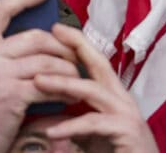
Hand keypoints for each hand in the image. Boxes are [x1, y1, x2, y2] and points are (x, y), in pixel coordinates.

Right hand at [0, 0, 78, 152]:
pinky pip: (49, 84)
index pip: (2, 9)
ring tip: (76, 75)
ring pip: (46, 59)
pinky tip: (70, 94)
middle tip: (72, 52)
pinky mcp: (13, 95)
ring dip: (68, 67)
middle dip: (61, 44)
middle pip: (35, 35)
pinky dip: (65, 88)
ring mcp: (0, 73)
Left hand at [31, 24, 156, 151]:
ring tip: (37, 81)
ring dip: (63, 84)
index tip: (55, 28)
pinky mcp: (128, 133)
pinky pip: (94, 124)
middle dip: (76, 46)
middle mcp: (122, 101)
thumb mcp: (89, 137)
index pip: (95, 62)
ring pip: (92, 90)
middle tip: (51, 33)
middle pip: (99, 64)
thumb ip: (70, 123)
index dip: (78, 43)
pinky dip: (71, 126)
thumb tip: (40, 119)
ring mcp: (128, 115)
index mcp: (113, 97)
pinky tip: (51, 132)